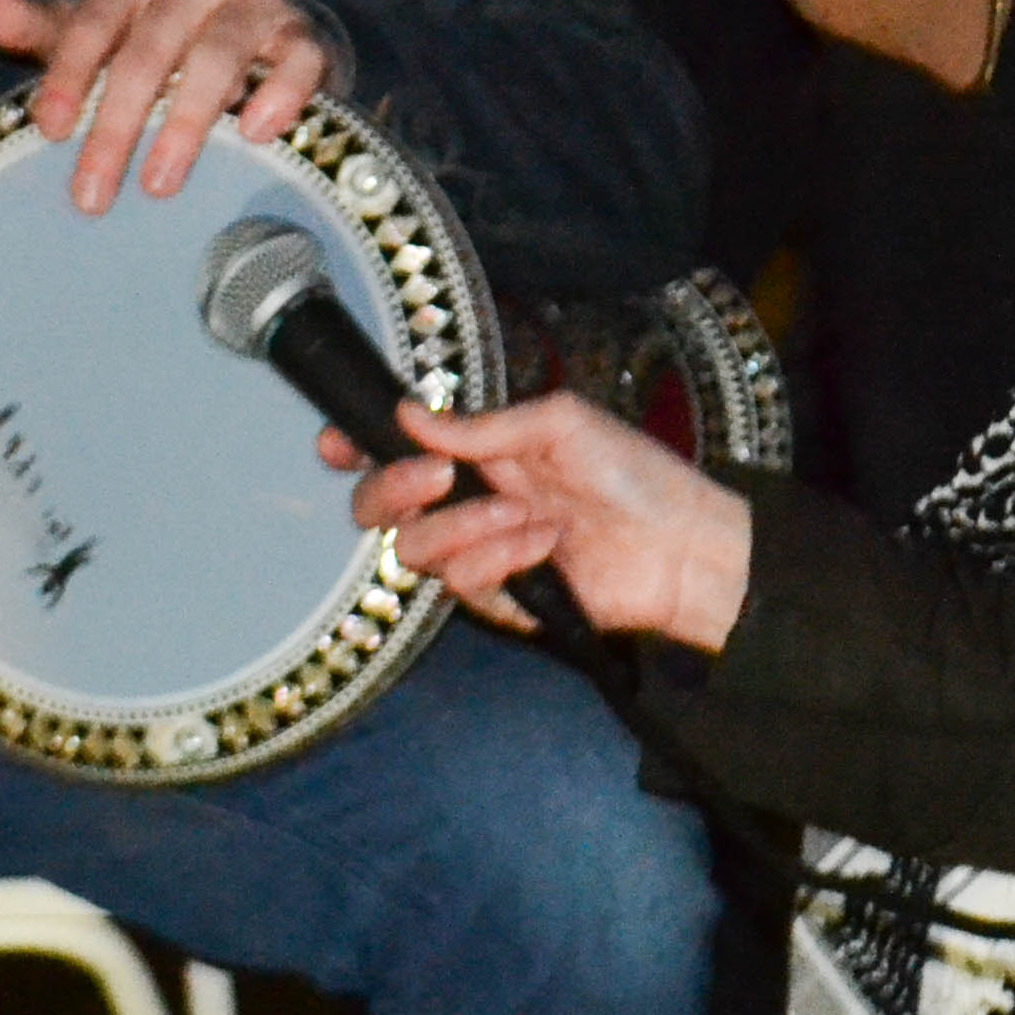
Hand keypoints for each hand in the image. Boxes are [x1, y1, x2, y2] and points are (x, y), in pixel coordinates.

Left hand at [0, 0, 333, 212]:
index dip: (69, 73)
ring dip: (190, 117)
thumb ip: (23, 22)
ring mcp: (254, 5)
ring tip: (161, 180)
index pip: (95, 17)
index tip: (45, 131)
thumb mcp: (86, 36)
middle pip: (152, 44)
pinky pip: (297, 57)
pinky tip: (259, 133)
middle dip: (118, 121)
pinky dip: (280, 91)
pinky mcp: (303, 37)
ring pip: (220, 49)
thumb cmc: (154, 46)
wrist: (255, 45)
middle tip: (92, 192)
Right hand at [338, 390, 756, 648]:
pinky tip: (544, 544)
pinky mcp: (498, 599)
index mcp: (476, 453)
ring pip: (413, 548)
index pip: (394, 451)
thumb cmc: (630, 472)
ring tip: (527, 513)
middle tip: (436, 477)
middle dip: (391, 488)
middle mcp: (465, 503)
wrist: (678, 543)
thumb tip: (408, 415)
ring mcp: (478, 552)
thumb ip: (481, 425)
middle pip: (377, 507)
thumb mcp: (559, 423)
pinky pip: (462, 583)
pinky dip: (500, 557)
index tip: (335, 444)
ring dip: (466, 527)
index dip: (354, 447)